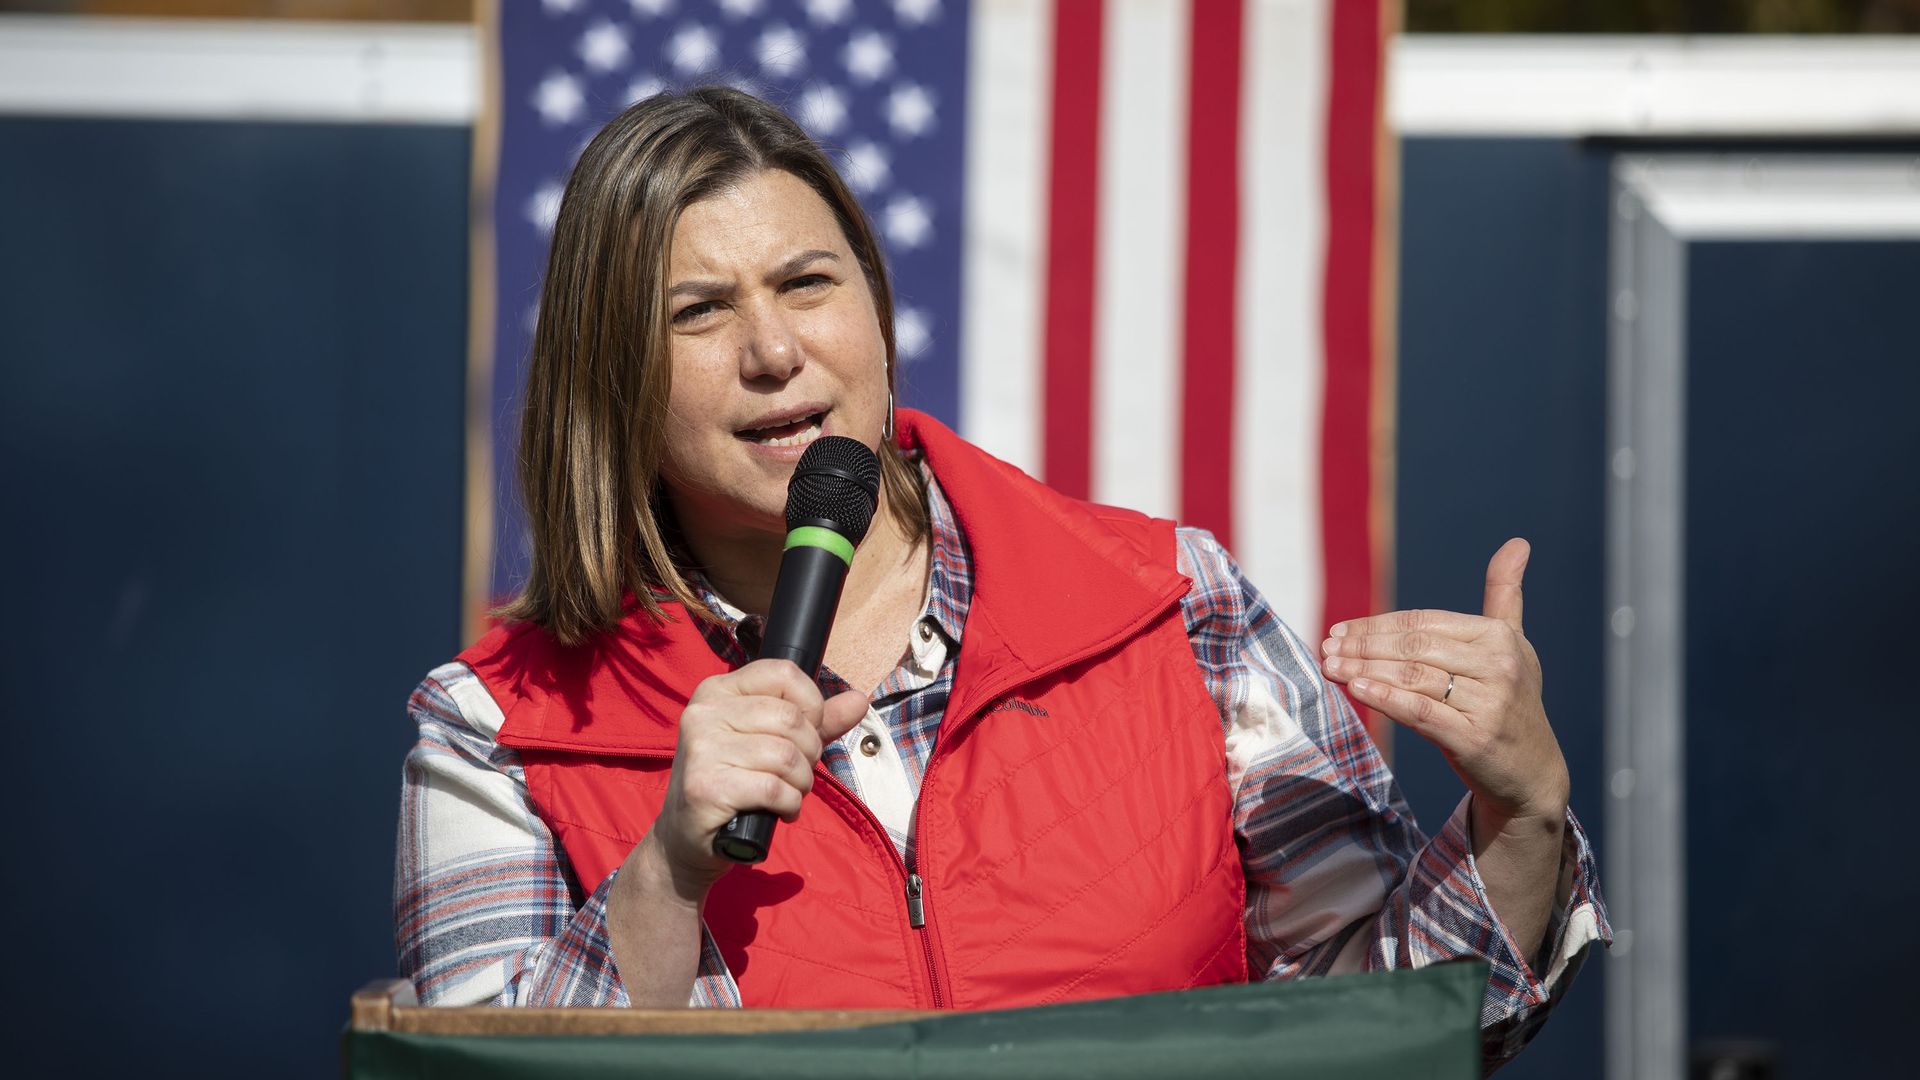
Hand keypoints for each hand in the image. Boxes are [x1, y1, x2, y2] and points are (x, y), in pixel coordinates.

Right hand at [645, 659, 867, 895]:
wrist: (686, 837)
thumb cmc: (734, 783)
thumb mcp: (773, 742)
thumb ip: (817, 721)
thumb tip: (859, 700)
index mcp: (718, 690)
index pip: (784, 673)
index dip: (811, 705)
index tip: (807, 732)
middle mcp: (705, 712)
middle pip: (790, 718)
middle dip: (809, 753)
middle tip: (796, 774)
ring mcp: (701, 749)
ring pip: (786, 756)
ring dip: (801, 783)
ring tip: (787, 794)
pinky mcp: (705, 787)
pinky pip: (773, 788)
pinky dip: (789, 804)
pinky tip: (779, 810)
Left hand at [1318, 538, 1569, 830]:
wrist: (1531, 772)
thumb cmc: (1511, 700)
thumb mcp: (1512, 644)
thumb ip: (1504, 594)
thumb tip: (1518, 542)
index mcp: (1499, 637)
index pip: (1424, 622)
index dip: (1378, 624)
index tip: (1341, 628)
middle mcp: (1498, 666)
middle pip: (1414, 647)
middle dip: (1364, 645)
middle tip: (1327, 646)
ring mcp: (1488, 703)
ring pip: (1411, 677)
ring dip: (1363, 669)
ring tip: (1330, 665)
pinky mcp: (1474, 738)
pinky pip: (1419, 711)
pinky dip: (1384, 697)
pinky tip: (1354, 688)